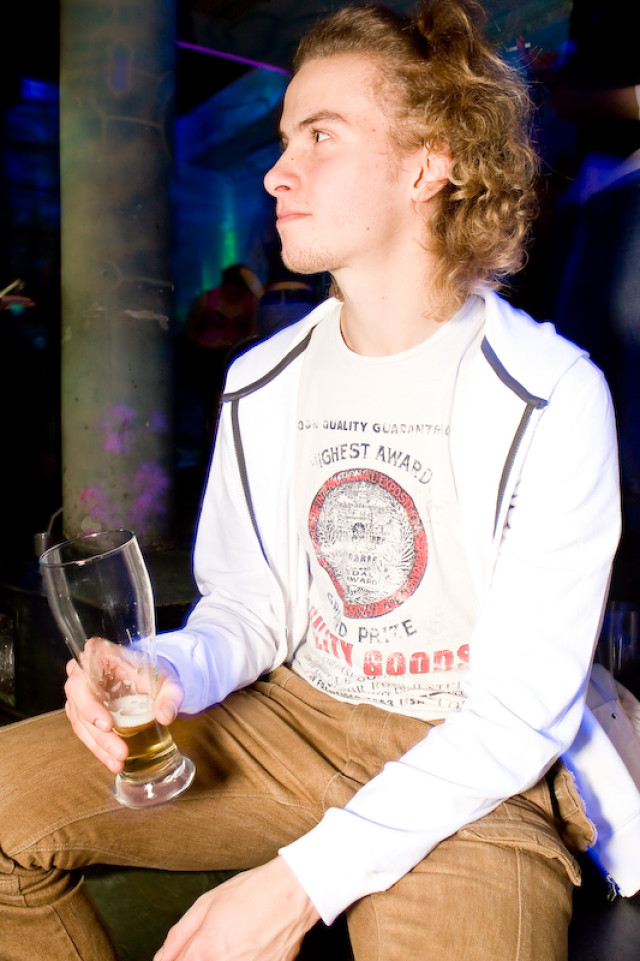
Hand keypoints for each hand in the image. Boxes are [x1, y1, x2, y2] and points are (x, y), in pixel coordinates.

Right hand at [64, 657, 184, 772]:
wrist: (153, 682)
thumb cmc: (156, 675)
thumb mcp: (169, 682)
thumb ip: (170, 695)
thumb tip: (165, 716)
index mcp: (101, 653)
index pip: (85, 668)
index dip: (91, 694)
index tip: (107, 722)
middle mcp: (85, 672)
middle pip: (78, 697)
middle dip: (94, 724)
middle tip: (115, 744)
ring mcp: (82, 693)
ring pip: (79, 719)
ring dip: (98, 743)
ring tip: (118, 760)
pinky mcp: (84, 711)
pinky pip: (84, 731)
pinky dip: (98, 748)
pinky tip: (112, 761)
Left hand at [154, 857, 320, 960]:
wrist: (294, 891)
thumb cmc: (252, 892)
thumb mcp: (206, 903)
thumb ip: (178, 937)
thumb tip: (160, 959)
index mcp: (206, 949)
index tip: (186, 953)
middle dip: (197, 959)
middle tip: (211, 947)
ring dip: (220, 960)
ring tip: (231, 944)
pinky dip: (243, 959)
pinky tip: (247, 949)